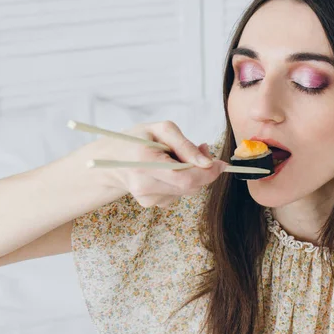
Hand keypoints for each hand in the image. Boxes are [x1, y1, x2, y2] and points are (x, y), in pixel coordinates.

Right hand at [96, 121, 227, 207]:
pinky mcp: (150, 203)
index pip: (184, 178)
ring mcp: (146, 198)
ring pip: (186, 191)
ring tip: (176, 158)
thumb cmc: (137, 139)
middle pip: (189, 187)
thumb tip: (207, 163)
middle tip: (202, 151)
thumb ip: (185, 145)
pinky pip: (178, 194)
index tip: (221, 163)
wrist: (112, 159)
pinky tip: (168, 170)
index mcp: (144, 161)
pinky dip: (180, 182)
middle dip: (203, 171)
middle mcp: (144, 184)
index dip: (208, 173)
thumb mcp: (161, 129)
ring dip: (191, 175)